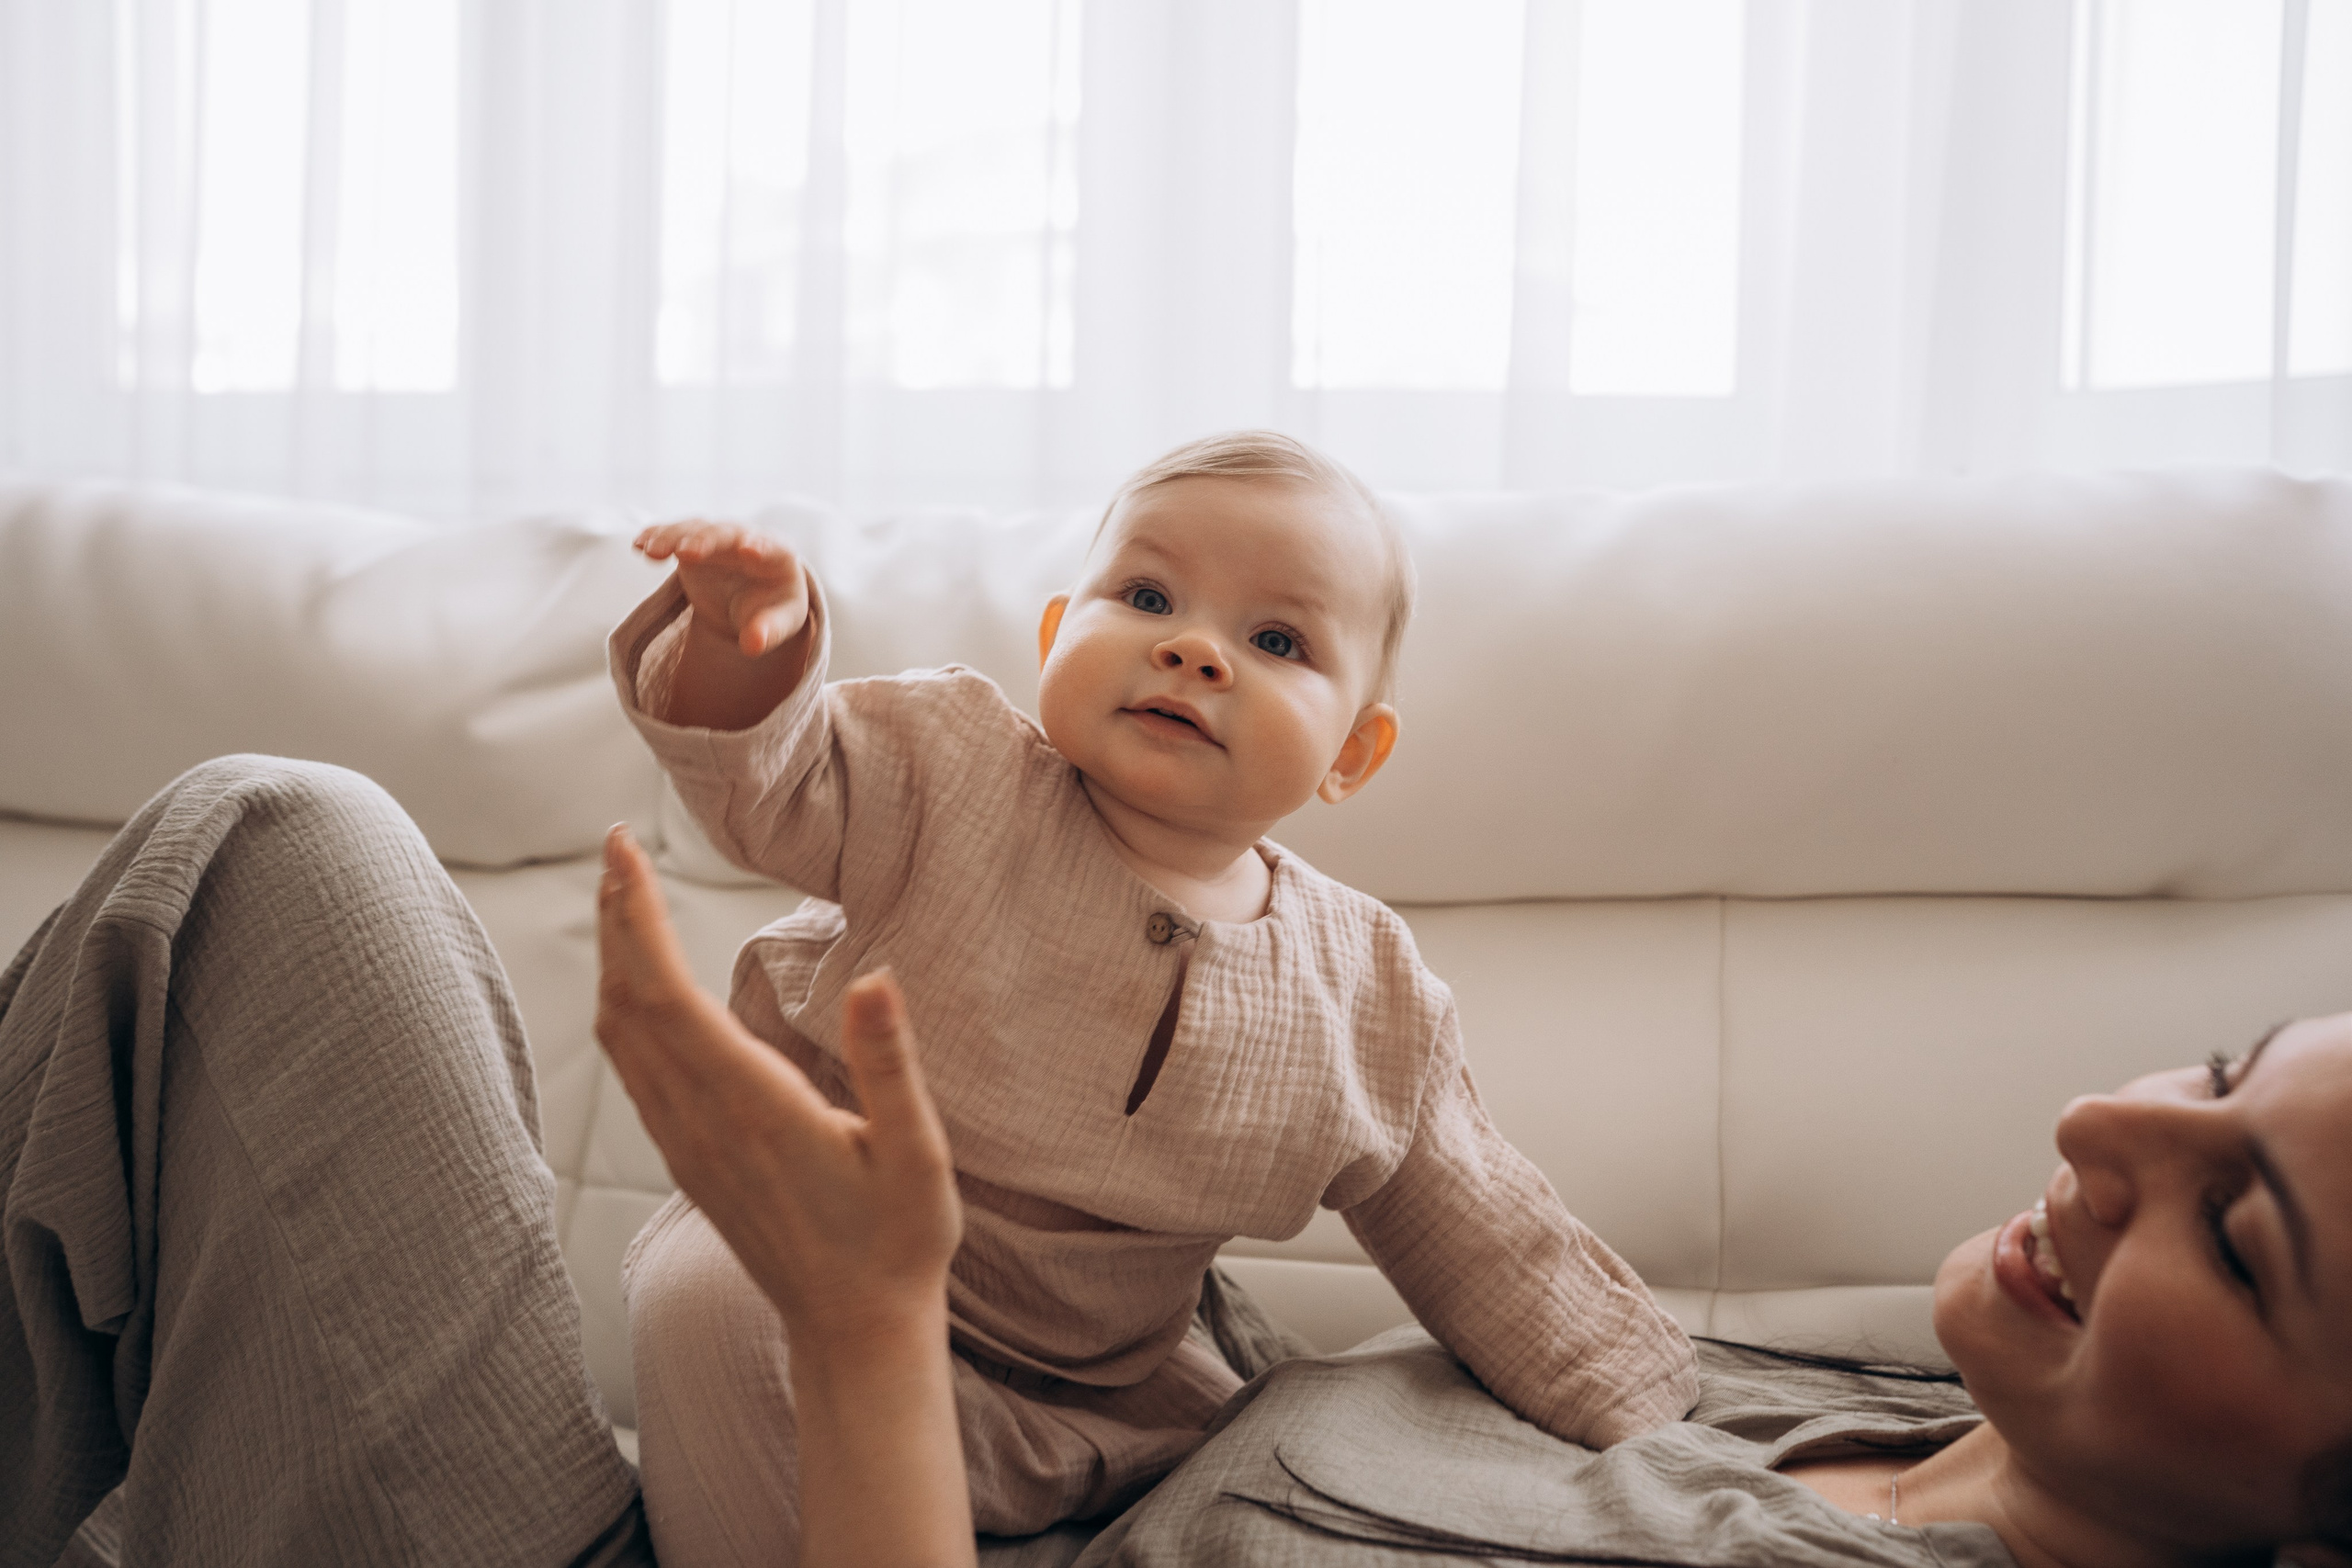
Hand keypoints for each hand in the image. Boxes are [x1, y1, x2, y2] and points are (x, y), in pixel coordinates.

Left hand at [592, 823, 960, 1341]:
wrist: (855, 1329)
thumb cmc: (896, 1241)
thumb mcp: (918, 1154)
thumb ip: (891, 1065)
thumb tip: (876, 979)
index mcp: (753, 1107)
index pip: (669, 994)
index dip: (636, 917)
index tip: (624, 849)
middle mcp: (703, 1123)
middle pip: (630, 1005)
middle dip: (617, 921)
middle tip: (617, 850)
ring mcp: (688, 1146)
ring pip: (623, 1039)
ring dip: (616, 963)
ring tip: (620, 899)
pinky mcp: (690, 1161)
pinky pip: (636, 1072)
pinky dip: (626, 1011)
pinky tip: (640, 989)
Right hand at [635, 520, 810, 660]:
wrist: (754, 595)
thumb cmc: (772, 607)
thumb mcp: (779, 622)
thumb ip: (769, 631)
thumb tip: (753, 646)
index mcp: (777, 555)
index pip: (770, 547)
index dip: (758, 547)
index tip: (747, 550)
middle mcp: (745, 537)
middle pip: (725, 534)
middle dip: (706, 541)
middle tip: (686, 552)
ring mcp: (716, 537)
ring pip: (694, 529)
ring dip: (673, 538)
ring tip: (651, 551)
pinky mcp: (692, 542)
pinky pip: (673, 535)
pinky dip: (657, 537)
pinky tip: (639, 545)